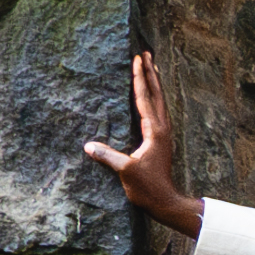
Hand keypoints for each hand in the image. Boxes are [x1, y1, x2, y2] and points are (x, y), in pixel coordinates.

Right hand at [82, 51, 202, 237]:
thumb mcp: (125, 171)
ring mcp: (164, 134)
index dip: (139, 77)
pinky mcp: (162, 140)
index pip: (144, 98)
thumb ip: (108, 157)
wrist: (166, 202)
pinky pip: (159, 111)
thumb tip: (87, 146)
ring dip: (155, 83)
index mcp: (155, 131)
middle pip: (156, 93)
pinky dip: (155, 98)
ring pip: (160, 101)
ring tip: (151, 67)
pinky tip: (151, 98)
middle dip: (151, 72)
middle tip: (147, 53)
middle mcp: (163, 128)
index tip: (138, 59)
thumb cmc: (147, 188)